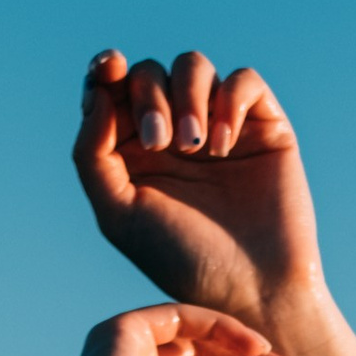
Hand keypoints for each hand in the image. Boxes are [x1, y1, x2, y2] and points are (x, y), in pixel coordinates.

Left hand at [73, 51, 324, 332]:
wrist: (251, 290)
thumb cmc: (183, 261)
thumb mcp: (119, 215)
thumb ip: (92, 154)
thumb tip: (99, 93)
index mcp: (134, 150)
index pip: (112, 90)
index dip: (105, 69)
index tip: (109, 69)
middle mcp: (175, 132)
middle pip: (150, 72)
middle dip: (149, 96)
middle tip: (160, 144)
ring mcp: (219, 125)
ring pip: (194, 65)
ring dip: (187, 95)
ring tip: (195, 147)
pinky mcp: (264, 126)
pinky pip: (244, 80)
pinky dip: (229, 100)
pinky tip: (224, 145)